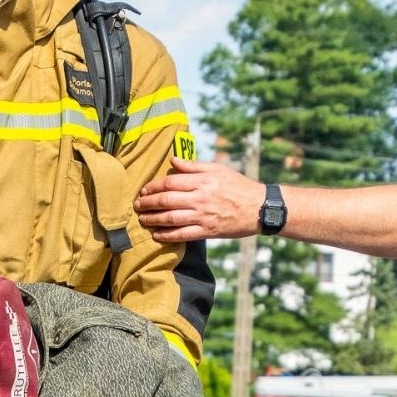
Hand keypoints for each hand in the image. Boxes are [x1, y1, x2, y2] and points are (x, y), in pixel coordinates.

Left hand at [136, 159, 264, 242]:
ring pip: (171, 219)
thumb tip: (173, 161)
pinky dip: (167, 236)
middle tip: (137, 205)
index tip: (144, 190)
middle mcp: (200, 199)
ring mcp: (203, 216)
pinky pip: (182, 235)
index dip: (153, 186)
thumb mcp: (218, 169)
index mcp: (202, 181)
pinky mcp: (208, 231)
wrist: (259, 207)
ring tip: (142, 219)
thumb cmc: (238, 185)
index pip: (170, 182)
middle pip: (166, 200)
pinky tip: (156, 235)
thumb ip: (194, 165)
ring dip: (152, 219)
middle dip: (148, 203)